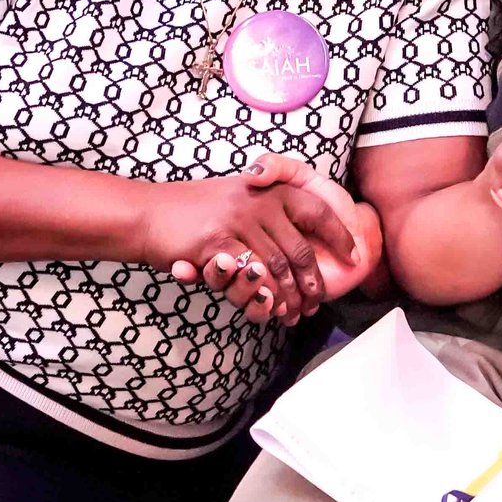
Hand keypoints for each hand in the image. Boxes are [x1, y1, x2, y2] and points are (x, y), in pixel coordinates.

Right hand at [138, 165, 364, 324]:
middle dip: (313, 281)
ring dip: (290, 295)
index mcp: (268, 188)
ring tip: (295, 313)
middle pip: (300, 248)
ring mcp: (237, 221)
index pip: (317, 211)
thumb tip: (302, 239)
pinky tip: (269, 309)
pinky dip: (263, 297)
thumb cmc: (192, 209)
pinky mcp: (217, 244)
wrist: (147, 213)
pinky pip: (249, 277)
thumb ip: (268, 211)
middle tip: (317, 302)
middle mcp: (257, 201)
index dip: (339, 235)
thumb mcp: (236, 196)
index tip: (354, 256)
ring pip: (278, 268)